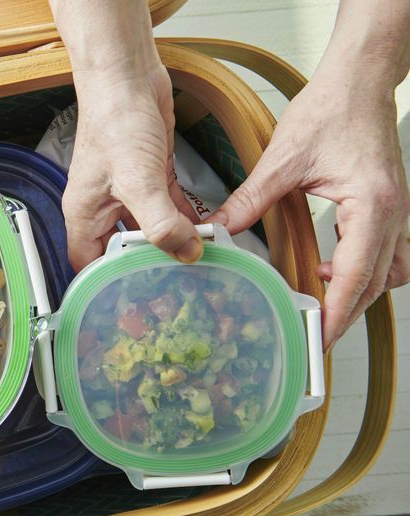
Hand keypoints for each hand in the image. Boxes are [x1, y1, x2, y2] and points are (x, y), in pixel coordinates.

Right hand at [64, 65, 200, 270]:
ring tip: (195, 262)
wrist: (127, 75)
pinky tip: (203, 230)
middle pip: (121, 250)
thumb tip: (187, 253)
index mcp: (85, 214)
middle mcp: (103, 206)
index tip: (134, 302)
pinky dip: (182, 218)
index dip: (106, 284)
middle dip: (145, 267)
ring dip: (170, 242)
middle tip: (173, 287)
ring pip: (147, 229)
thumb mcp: (138, 181)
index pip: (88, 264)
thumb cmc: (115, 122)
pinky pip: (165, 207)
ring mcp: (127, 190)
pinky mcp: (149, 174)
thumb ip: (160, 223)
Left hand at [209, 73, 409, 349]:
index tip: (319, 339)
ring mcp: (395, 211)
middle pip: (376, 283)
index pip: (357, 276)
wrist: (360, 80)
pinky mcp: (386, 206)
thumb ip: (250, 198)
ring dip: (356, 292)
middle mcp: (392, 214)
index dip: (338, 313)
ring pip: (386, 272)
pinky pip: (383, 253)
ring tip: (318, 302)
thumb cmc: (332, 110)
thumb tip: (219, 227)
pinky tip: (326, 267)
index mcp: (372, 206)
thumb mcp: (283, 159)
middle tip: (313, 336)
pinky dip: (359, 269)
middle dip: (346, 313)